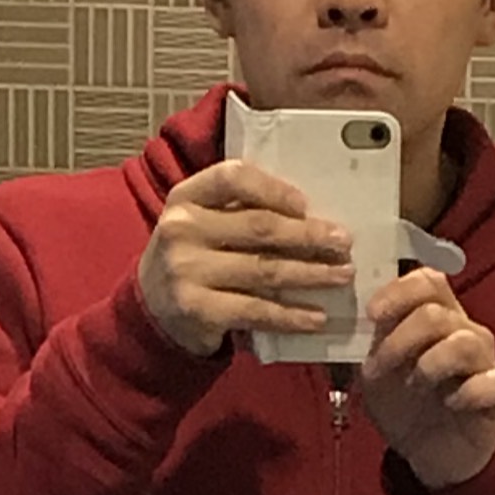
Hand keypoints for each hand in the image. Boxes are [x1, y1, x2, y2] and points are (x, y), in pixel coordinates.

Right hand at [138, 160, 353, 357]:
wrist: (150, 314)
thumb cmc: (193, 259)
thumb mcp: (202, 224)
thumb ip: (240, 212)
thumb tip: (312, 215)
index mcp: (186, 197)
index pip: (233, 177)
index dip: (274, 189)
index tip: (306, 204)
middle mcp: (181, 229)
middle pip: (259, 227)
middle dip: (309, 235)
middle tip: (344, 242)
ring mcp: (186, 271)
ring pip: (265, 269)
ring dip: (311, 274)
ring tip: (341, 274)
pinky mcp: (197, 309)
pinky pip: (256, 310)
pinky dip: (291, 315)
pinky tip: (317, 317)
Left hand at [361, 268, 494, 492]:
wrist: (425, 456)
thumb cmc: (403, 404)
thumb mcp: (376, 371)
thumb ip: (372, 340)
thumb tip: (357, 314)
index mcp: (435, 315)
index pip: (428, 281)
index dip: (400, 291)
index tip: (372, 315)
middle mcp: (464, 329)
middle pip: (437, 313)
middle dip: (400, 340)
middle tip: (378, 370)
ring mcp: (486, 360)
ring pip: (464, 342)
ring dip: (430, 365)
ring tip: (415, 386)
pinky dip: (469, 392)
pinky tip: (452, 403)